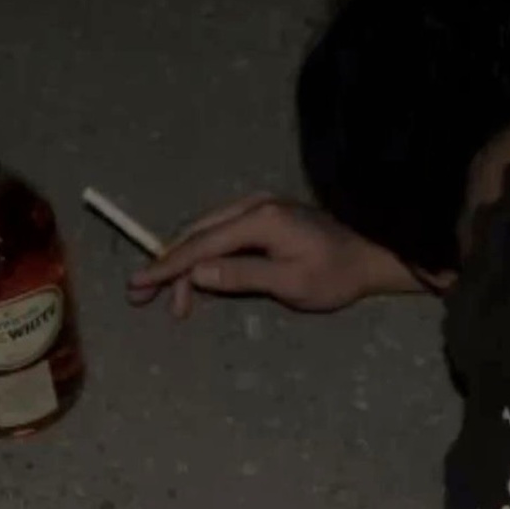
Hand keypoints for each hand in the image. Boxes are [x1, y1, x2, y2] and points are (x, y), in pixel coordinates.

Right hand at [126, 194, 424, 317]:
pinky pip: (222, 233)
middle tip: (142, 298)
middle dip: (168, 266)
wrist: (371, 256)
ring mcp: (259, 209)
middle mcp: (254, 206)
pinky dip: (204, 255)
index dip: (166, 266)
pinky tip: (199, 280)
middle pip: (196, 234)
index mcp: (260, 220)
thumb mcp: (290, 284)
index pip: (201, 244)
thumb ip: (242, 276)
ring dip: (186, 264)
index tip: (138, 285)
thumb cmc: (336, 274)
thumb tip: (196, 272)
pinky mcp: (264, 217)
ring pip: (206, 234)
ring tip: (175, 302)